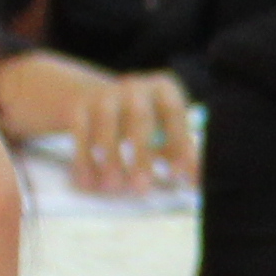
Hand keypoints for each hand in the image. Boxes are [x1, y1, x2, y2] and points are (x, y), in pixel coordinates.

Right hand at [64, 71, 198, 197]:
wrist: (102, 101)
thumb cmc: (148, 124)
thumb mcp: (167, 132)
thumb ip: (182, 154)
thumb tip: (197, 182)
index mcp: (164, 89)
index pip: (174, 112)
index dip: (177, 142)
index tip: (176, 174)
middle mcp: (134, 87)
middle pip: (139, 117)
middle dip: (141, 155)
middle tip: (142, 188)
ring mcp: (105, 95)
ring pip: (106, 126)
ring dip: (110, 159)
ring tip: (113, 188)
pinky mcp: (79, 108)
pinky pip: (80, 134)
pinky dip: (84, 160)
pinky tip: (88, 183)